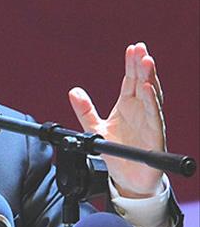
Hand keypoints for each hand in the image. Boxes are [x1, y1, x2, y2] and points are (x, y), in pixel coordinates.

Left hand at [68, 42, 164, 197]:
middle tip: (141, 48)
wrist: (128, 179)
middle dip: (142, 65)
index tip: (132, 48)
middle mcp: (141, 111)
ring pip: (152, 96)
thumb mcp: (94, 129)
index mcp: (128, 105)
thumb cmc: (116, 151)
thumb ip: (84, 110)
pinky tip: (147, 89)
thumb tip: (73, 91)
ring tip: (147, 61)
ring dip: (150, 78)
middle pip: (143, 83)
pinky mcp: (154, 136)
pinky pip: (154, 116)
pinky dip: (151, 102)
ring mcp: (149, 122)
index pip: (131, 80)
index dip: (131, 64)